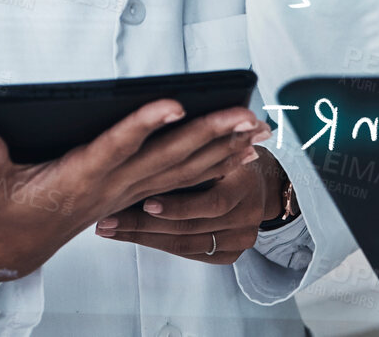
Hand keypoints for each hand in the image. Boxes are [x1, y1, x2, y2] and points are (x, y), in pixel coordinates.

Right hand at [0, 101, 268, 290]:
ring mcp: (129, 193)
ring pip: (185, 168)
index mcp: (80, 178)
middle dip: (209, 134)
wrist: (15, 251)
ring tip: (257, 128)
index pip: (117, 147)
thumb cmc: (5, 212)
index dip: (144, 125)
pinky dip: (214, 165)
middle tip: (244, 115)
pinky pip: (185, 181)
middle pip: (168, 157)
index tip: (172, 103)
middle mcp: (114, 186)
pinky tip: (241, 154)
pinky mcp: (136, 196)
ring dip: (223, 148)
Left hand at [92, 146, 289, 265]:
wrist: (270, 183)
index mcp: (245, 184)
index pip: (212, 202)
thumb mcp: (229, 139)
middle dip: (144, 225)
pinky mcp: (230, 254)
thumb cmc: (240, 152)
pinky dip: (159, 244)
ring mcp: (240, 238)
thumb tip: (167, 123)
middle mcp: (246, 215)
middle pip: (190, 228)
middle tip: (108, 220)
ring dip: (143, 236)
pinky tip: (133, 237)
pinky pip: (189, 253)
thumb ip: (204, 142)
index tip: (144, 201)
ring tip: (111, 228)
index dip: (177, 205)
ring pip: (184, 243)